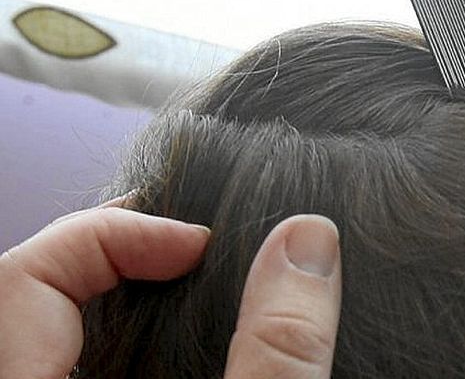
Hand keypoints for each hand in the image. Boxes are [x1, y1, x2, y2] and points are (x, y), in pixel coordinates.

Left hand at [0, 196, 341, 378]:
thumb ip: (276, 353)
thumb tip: (309, 238)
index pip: (25, 278)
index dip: (115, 234)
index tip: (200, 242)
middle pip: (37, 287)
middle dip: (124, 244)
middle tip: (199, 238)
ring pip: (60, 324)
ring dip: (131, 286)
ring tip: (199, 271)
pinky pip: (79, 360)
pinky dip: (133, 328)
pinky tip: (194, 329)